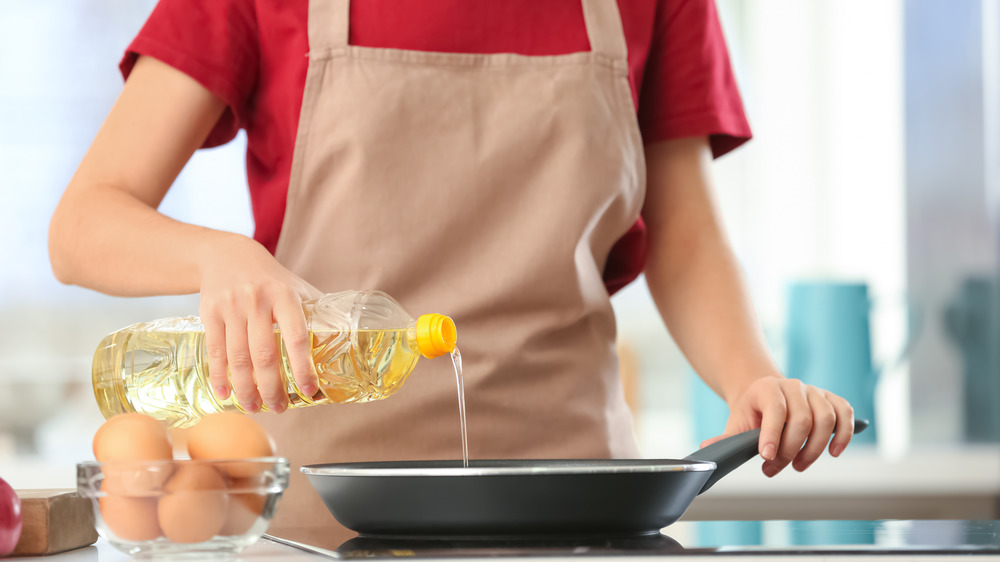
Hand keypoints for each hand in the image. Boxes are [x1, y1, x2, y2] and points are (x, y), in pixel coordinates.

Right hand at [198, 234, 322, 413]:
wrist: (226, 254)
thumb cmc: (270, 277)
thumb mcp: (296, 286)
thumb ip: (316, 311)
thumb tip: (346, 340)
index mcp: (285, 295)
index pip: (297, 337)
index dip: (303, 367)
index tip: (309, 390)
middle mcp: (257, 300)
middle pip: (264, 354)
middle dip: (272, 388)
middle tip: (279, 409)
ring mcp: (231, 307)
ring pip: (238, 357)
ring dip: (246, 389)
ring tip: (254, 407)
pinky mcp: (209, 313)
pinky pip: (215, 351)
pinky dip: (220, 376)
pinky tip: (225, 394)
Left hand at [701, 377, 854, 476]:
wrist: (764, 394)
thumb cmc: (751, 412)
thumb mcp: (736, 422)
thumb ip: (726, 438)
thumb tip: (707, 449)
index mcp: (768, 388)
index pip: (775, 410)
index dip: (773, 435)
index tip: (767, 457)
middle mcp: (794, 386)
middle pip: (802, 420)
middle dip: (791, 450)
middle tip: (777, 468)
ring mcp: (815, 392)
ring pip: (825, 419)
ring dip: (815, 449)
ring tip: (798, 466)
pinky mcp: (832, 400)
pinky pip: (845, 414)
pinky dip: (844, 434)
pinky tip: (834, 452)